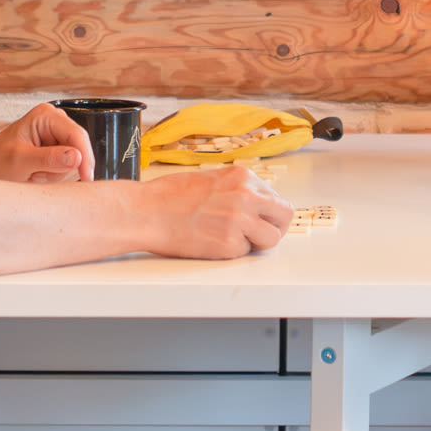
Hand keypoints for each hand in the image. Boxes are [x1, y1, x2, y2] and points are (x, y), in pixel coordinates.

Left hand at [0, 103, 94, 182]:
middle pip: (79, 148)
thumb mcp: (20, 161)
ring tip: (35, 173)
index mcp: (46, 116)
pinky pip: (70, 166)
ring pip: (76, 160)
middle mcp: (56, 121)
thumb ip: (48, 159)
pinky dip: (56, 175)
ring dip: (57, 174)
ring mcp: (59, 135)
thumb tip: (77, 157)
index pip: (76, 135)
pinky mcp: (60, 148)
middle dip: (62, 168)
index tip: (86, 177)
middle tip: (38, 175)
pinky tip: (40, 173)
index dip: (85, 157)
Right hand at [138, 164, 292, 258]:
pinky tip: (212, 242)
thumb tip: (256, 204)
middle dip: (273, 227)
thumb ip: (238, 190)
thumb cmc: (169, 196)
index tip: (256, 218)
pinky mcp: (229, 244)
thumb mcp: (211, 180)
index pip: (276, 198)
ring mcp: (240, 220)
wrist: (145, 212)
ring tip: (231, 239)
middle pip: (284, 216)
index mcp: (242, 177)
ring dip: (256, 242)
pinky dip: (232, 252)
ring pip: (272, 238)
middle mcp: (246, 196)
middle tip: (255, 234)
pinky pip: (246, 252)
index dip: (267, 212)